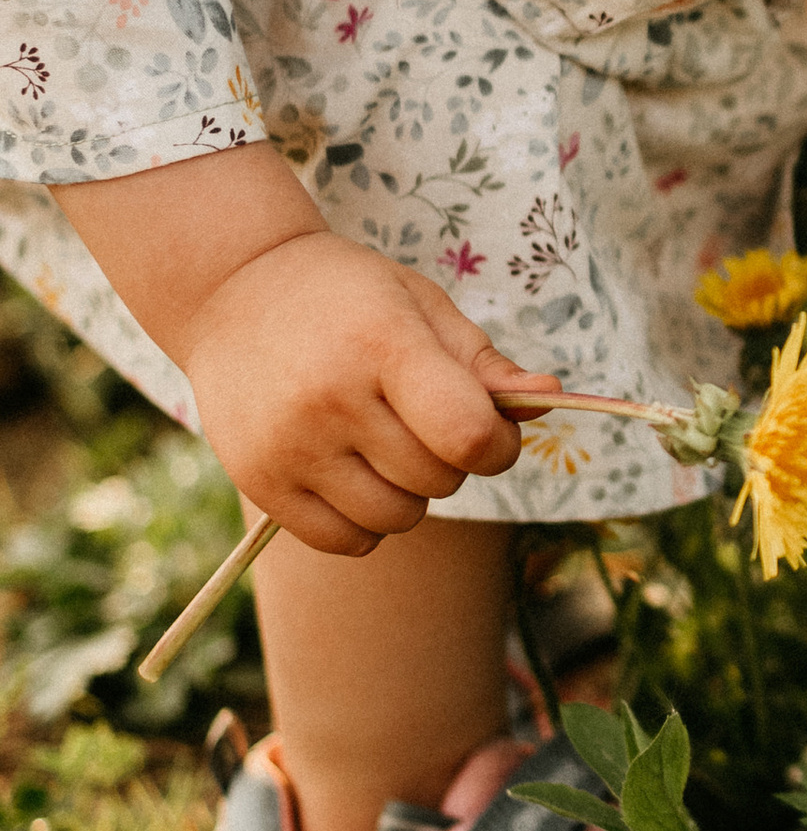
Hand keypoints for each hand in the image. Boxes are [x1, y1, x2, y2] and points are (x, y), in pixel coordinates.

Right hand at [177, 234, 558, 555]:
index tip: (491, 429)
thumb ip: (485, 362)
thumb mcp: (421, 304)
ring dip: (411, 494)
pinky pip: (345, 541)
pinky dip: (366, 522)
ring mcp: (290, 445)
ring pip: (397, 518)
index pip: (468, 435)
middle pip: (439, 480)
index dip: (499, 445)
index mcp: (382, 344)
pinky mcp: (259, 481)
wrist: (233, 289)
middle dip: (453, 460)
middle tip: (425, 421)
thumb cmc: (347, 295)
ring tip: (386, 444)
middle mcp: (331, 398)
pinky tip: (355, 474)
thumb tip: (550, 399)